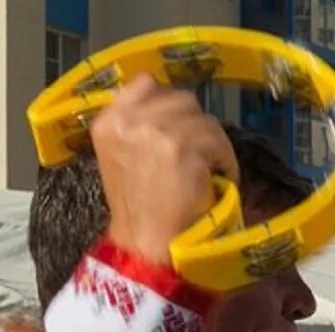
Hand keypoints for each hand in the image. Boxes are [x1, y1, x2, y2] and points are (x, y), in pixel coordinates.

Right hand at [90, 77, 236, 267]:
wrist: (146, 245)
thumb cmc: (140, 209)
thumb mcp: (124, 157)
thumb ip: (139, 127)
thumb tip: (174, 110)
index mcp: (108, 121)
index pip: (146, 83)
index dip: (170, 103)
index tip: (182, 125)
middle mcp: (127, 119)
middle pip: (180, 98)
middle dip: (195, 125)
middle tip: (199, 154)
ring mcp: (154, 130)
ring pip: (203, 118)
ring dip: (213, 144)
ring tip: (209, 171)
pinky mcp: (181, 146)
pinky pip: (218, 141)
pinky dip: (226, 161)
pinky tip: (219, 180)